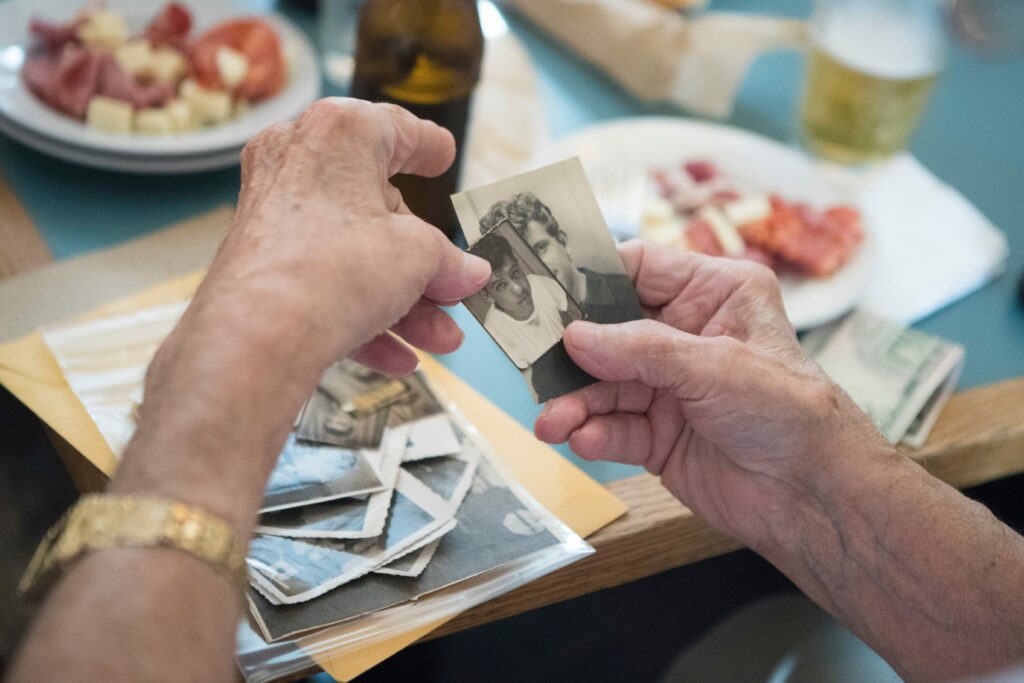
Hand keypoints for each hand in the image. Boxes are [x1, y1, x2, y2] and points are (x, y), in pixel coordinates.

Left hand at [117, 99, 489, 527]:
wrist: (256, 337)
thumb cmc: (335, 269)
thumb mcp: (417, 257)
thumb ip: (447, 261)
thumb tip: (468, 273)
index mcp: (338, 134)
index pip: (394, 129)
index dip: (427, 147)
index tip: (443, 156)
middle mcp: (298, 164)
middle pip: (378, 210)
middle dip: (424, 262)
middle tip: (456, 288)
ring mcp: (275, 216)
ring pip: (354, 256)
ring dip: (404, 303)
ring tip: (442, 339)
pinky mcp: (262, 267)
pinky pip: (325, 288)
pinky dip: (363, 321)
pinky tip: (398, 358)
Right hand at [534, 242, 888, 547]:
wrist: (813, 498)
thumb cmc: (791, 413)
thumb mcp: (715, 366)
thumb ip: (641, 349)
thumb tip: (575, 336)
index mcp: (714, 294)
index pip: (640, 269)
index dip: (594, 278)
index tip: (548, 292)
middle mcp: (687, 336)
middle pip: (610, 333)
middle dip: (574, 355)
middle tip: (536, 367)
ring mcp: (671, 387)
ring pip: (605, 386)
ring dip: (576, 404)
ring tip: (553, 422)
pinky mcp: (659, 435)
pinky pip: (614, 428)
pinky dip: (595, 434)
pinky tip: (583, 440)